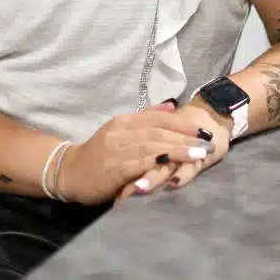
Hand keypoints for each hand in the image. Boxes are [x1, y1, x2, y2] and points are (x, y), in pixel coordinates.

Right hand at [58, 102, 216, 205]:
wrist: (70, 172)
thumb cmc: (99, 154)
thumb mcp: (120, 131)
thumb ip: (144, 118)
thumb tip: (171, 106)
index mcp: (124, 121)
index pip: (158, 118)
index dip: (182, 123)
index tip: (203, 128)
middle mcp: (120, 132)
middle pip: (158, 131)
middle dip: (186, 136)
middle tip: (209, 141)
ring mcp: (116, 149)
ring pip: (152, 146)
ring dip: (179, 149)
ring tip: (200, 154)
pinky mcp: (113, 169)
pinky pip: (139, 164)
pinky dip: (157, 163)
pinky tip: (173, 164)